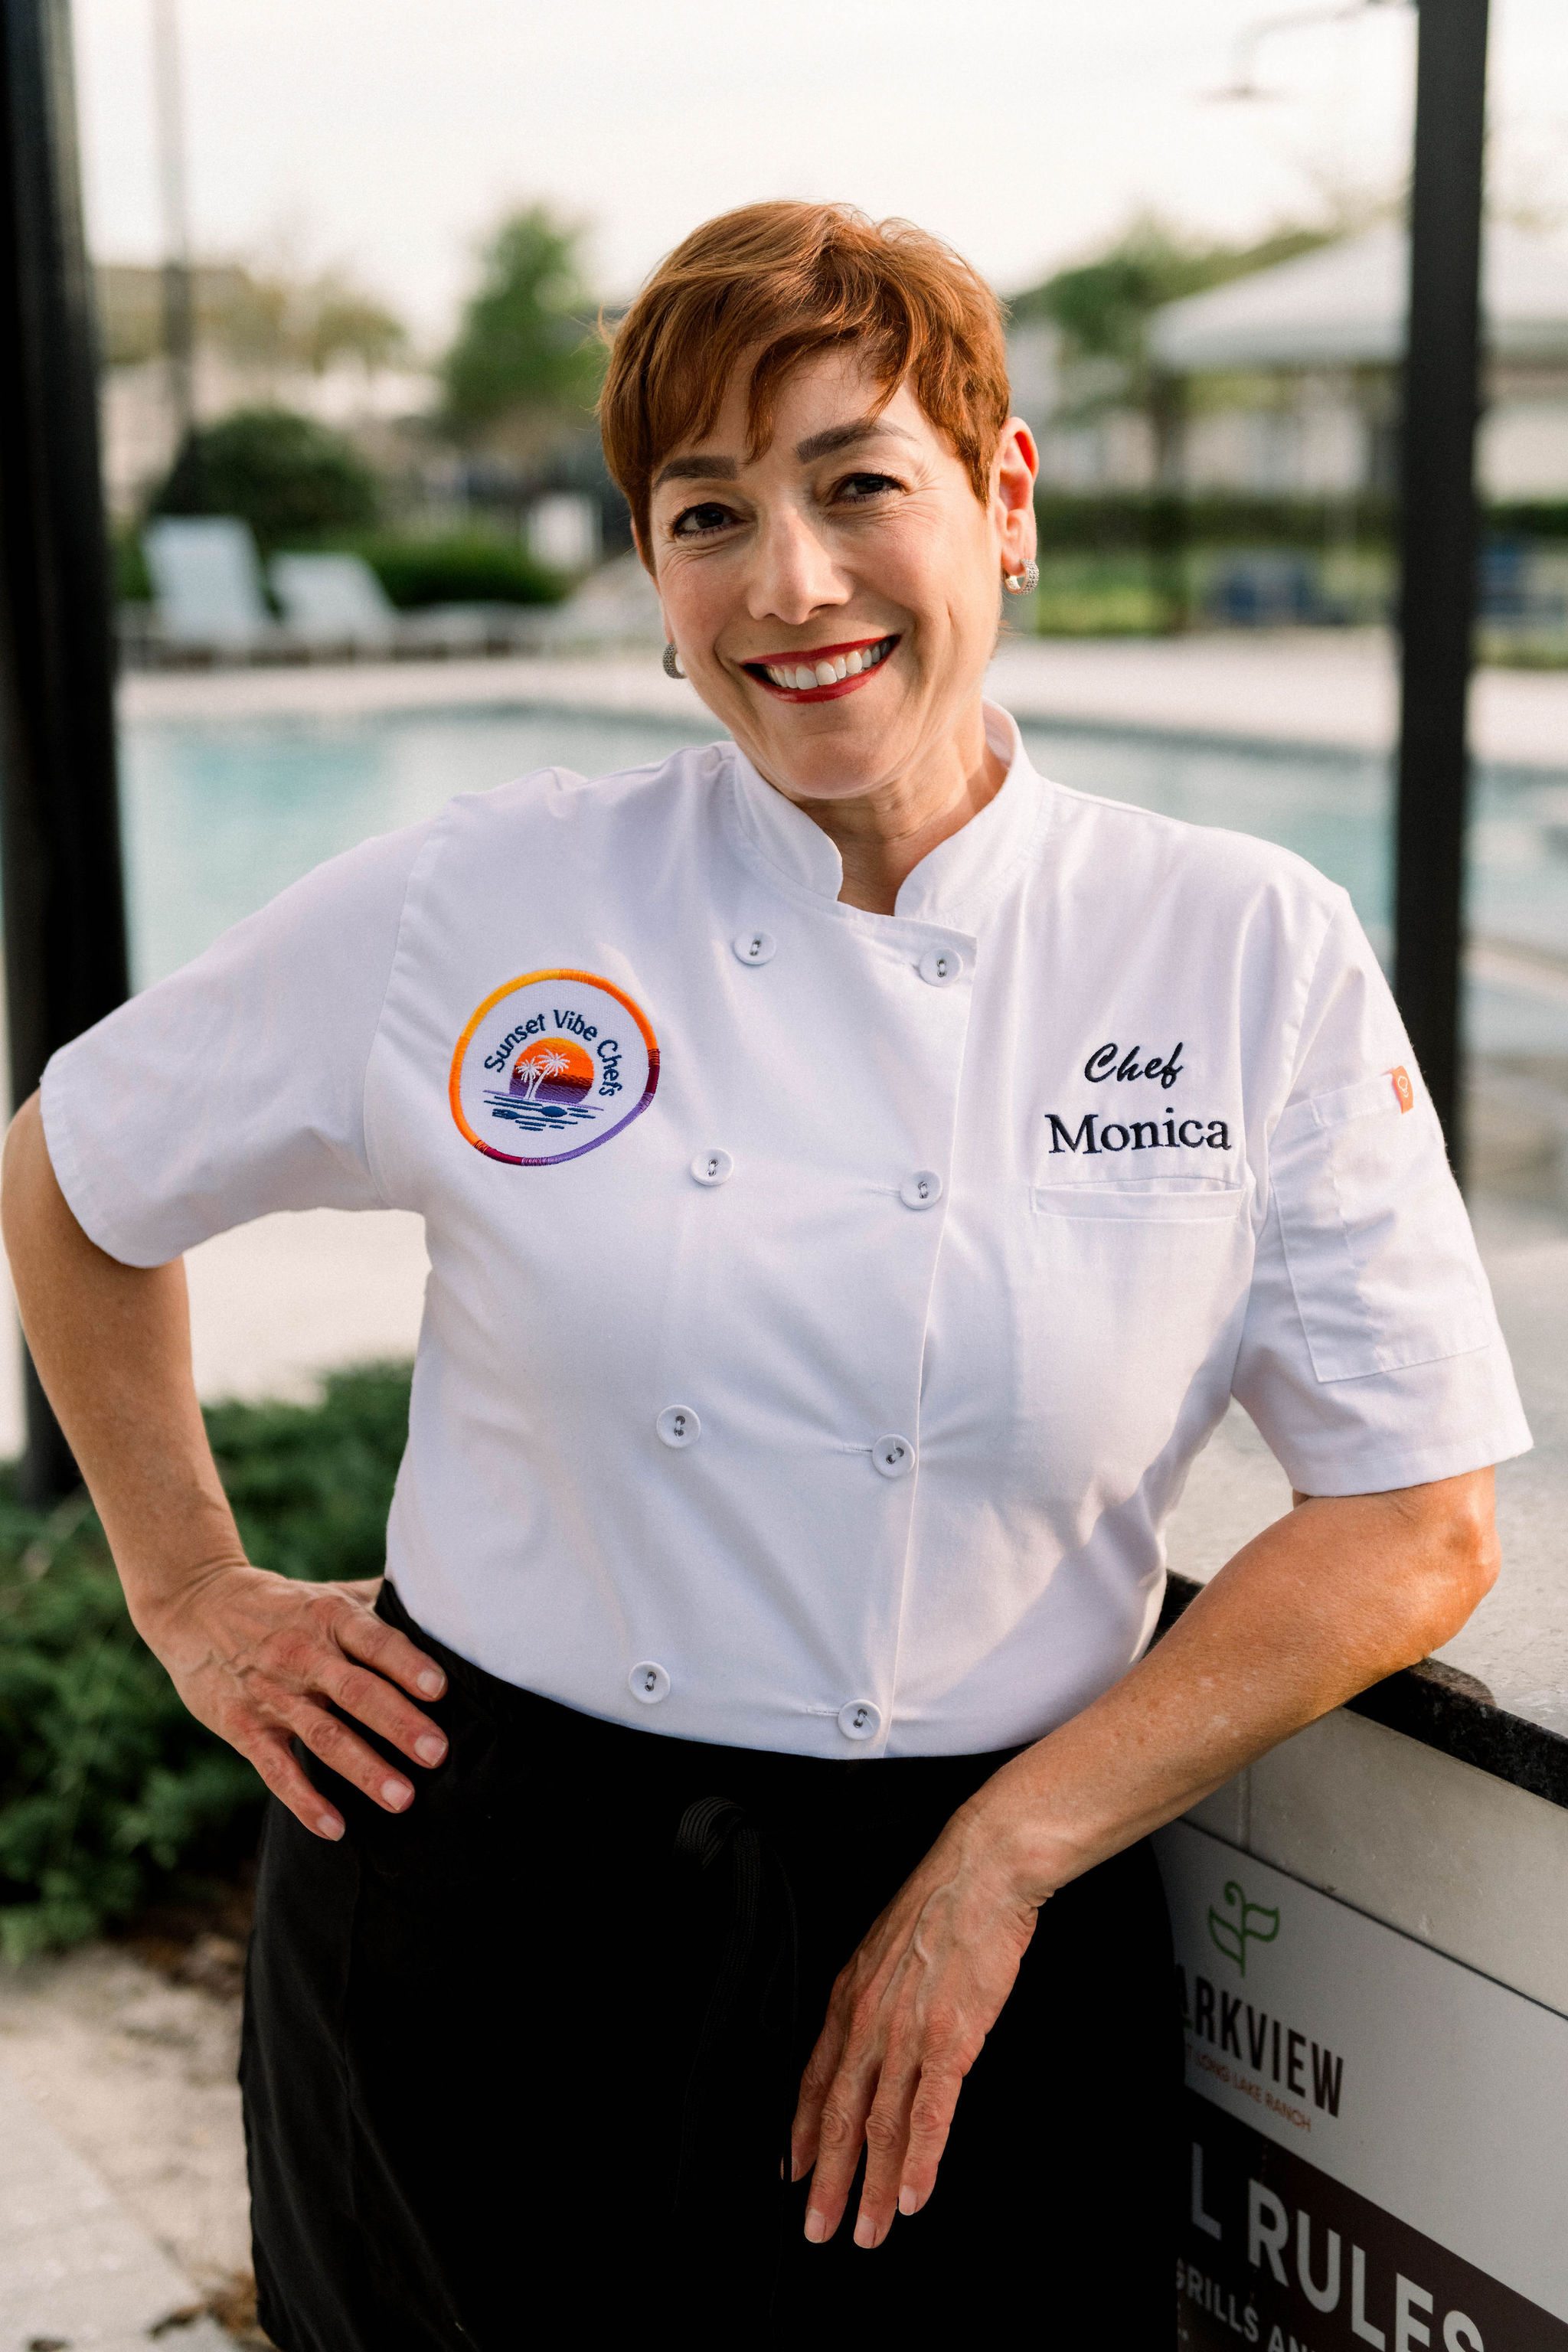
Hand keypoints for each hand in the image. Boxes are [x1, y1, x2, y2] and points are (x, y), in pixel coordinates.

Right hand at [134, 1562, 448, 1840]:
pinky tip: (334, 1828)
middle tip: (437, 1754)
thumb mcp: (327, 1594)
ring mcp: (272, 1693)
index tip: (440, 1689)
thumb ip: (380, 1603)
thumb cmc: (283, 1605)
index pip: (374, 1640)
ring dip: (363, 1769)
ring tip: (402, 1798)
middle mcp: (304, 1655)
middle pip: (356, 1692)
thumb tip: (445, 1606)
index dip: (406, 1664)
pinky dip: (304, 1800)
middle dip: (398, 1724)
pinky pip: (276, 1768)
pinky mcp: (244, 1726)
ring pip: (322, 1735)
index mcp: (330, 1618)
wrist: (195, 1606)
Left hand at [790, 1808, 1039, 2248]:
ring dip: (871, 2187)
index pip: (814, 2080)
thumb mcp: (885, 1949)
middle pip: (840, 2116)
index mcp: (851, 1998)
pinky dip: (918, 2162)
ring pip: (881, 2127)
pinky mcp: (951, 2041)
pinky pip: (929, 2114)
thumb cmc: (941, 1904)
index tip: (791, 2172)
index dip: (800, 2132)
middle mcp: (869, 2022)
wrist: (981, 1872)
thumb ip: (875, 1998)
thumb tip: (872, 2033)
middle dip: (827, 2180)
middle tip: (818, 2227)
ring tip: (867, 2232)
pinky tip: (911, 2197)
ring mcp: (908, 2035)